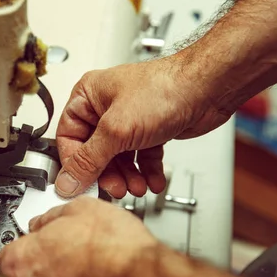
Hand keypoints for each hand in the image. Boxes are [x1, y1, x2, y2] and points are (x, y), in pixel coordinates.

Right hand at [55, 57, 229, 198]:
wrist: (208, 88)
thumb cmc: (165, 89)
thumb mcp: (116, 130)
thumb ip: (89, 161)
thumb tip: (67, 181)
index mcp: (88, 96)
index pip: (68, 138)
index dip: (75, 164)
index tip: (81, 184)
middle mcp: (106, 107)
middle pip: (94, 152)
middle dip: (107, 174)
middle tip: (116, 187)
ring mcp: (128, 119)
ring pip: (118, 158)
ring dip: (128, 176)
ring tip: (137, 186)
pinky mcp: (150, 130)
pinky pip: (140, 157)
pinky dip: (146, 171)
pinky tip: (152, 180)